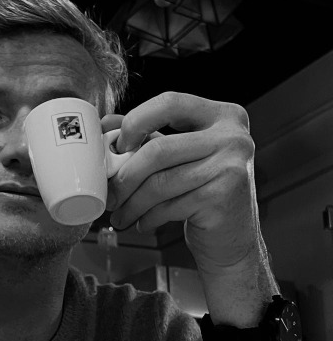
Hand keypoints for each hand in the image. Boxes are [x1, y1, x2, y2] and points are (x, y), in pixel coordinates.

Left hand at [102, 91, 262, 282]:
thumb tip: (106, 123)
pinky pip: (170, 206)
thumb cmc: (203, 192)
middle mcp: (233, 137)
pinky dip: (149, 217)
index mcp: (222, 116)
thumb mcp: (180, 157)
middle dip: (125, 176)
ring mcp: (231, 167)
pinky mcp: (223, 197)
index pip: (170, 103)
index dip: (135, 121)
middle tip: (110, 194)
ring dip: (132, 203)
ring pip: (161, 183)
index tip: (117, 146)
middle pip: (159, 150)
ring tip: (120, 215)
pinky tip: (143, 222)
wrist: (234, 237)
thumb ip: (149, 135)